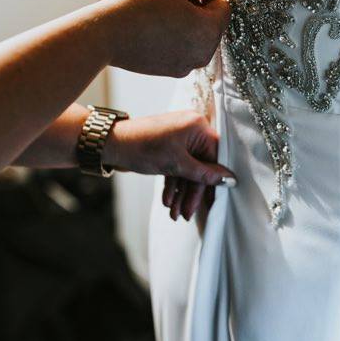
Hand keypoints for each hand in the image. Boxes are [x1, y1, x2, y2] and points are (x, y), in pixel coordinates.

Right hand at [99, 0, 229, 76]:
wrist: (108, 36)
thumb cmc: (141, 6)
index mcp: (210, 31)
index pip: (224, 7)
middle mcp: (205, 53)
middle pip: (213, 25)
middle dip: (200, 12)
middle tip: (171, 4)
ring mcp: (189, 66)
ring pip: (199, 39)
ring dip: (188, 26)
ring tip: (162, 17)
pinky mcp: (174, 72)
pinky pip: (185, 51)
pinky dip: (177, 41)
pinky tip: (156, 32)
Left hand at [104, 111, 235, 219]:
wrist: (110, 144)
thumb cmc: (143, 147)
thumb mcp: (177, 164)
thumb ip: (204, 174)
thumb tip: (229, 179)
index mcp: (198, 126)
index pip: (215, 157)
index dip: (215, 180)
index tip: (215, 201)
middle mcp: (190, 130)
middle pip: (200, 166)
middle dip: (192, 192)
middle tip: (187, 214)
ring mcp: (178, 139)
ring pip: (187, 170)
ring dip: (181, 192)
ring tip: (174, 213)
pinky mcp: (167, 148)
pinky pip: (176, 168)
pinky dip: (172, 184)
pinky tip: (167, 201)